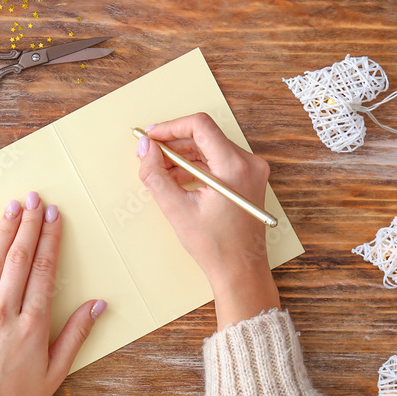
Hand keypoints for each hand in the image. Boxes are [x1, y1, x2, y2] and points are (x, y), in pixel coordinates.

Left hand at [0, 192, 104, 395]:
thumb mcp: (56, 372)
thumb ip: (76, 334)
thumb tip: (98, 304)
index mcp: (33, 325)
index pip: (43, 270)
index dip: (50, 238)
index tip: (54, 215)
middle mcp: (5, 313)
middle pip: (18, 258)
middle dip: (28, 224)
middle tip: (34, 197)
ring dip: (4, 230)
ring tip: (12, 205)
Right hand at [136, 113, 279, 327]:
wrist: (240, 270)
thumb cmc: (215, 246)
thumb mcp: (176, 209)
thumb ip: (155, 174)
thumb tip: (145, 148)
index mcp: (234, 166)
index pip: (199, 125)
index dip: (170, 127)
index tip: (150, 137)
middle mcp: (248, 163)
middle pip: (204, 135)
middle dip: (173, 142)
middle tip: (149, 154)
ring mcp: (251, 171)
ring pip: (209, 147)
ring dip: (182, 155)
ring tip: (159, 170)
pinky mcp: (247, 179)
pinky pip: (217, 161)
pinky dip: (195, 165)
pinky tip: (176, 179)